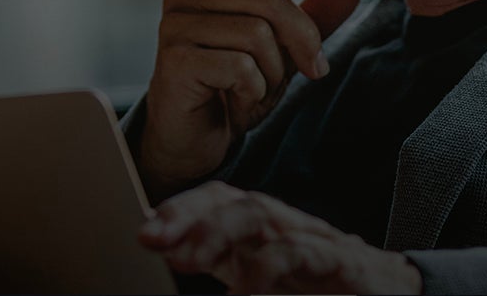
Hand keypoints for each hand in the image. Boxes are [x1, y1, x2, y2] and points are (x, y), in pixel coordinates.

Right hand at [138, 0, 360, 200]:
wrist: (191, 144)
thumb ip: (309, 21)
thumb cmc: (231, 93)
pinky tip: (235, 101)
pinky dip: (253, 91)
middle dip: (302, 40)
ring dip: (273, 73)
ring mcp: (176, 23)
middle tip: (314, 70)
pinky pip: (240, 66)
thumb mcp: (280, 53)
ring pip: (257, 34)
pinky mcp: (175, 56)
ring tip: (256, 90)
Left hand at [139, 181, 422, 294]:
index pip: (218, 201)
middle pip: (234, 200)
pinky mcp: (343, 262)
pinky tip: (243, 292)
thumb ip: (228, 268)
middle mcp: (286, 227)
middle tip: (151, 239)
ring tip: (187, 258)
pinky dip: (267, 269)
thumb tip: (172, 260)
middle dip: (189, 215)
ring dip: (218, 232)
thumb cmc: (326, 291)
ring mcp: (315, 240)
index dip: (180, 209)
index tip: (143, 232)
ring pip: (262, 215)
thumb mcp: (267, 285)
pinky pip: (302, 253)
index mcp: (263, 233)